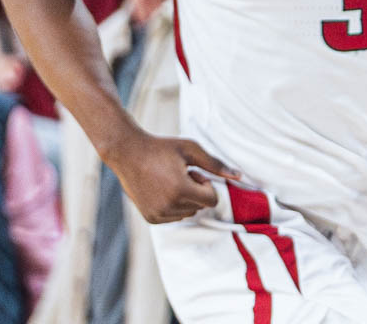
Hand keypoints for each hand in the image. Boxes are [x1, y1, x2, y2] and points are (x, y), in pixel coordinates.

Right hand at [104, 129, 239, 223]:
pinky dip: (174, 205)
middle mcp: (168, 206)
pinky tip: (162, 189)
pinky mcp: (150, 218)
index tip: (193, 172)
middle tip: (180, 174)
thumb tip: (239, 176)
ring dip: (186, 199)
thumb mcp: (191, 150)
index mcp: (180, 190)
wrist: (127, 152)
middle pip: (200, 207)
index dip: (206, 185)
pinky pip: (175, 217)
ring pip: (189, 213)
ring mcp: (157, 214)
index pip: (212, 200)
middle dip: (196, 191)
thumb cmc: (161, 148)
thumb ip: (216, 165)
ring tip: (170, 180)